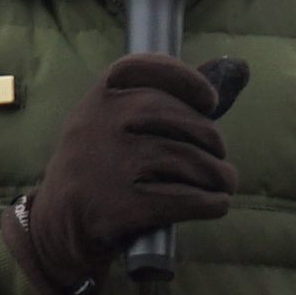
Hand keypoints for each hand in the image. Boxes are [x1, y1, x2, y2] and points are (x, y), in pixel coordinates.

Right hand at [8, 52, 245, 294]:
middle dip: (209, 137)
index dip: (185, 78)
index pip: (143, 67)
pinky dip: (208, 203)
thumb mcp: (113, 124)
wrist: (56, 227)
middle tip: (220, 155)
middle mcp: (98, 125)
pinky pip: (180, 200)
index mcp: (98, 98)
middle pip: (173, 116)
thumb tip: (239, 68)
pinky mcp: (117, 207)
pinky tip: (217, 204)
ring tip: (225, 182)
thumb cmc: (101, 168)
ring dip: (216, 173)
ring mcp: (107, 166)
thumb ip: (167, 97)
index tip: (209, 100)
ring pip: (183, 159)